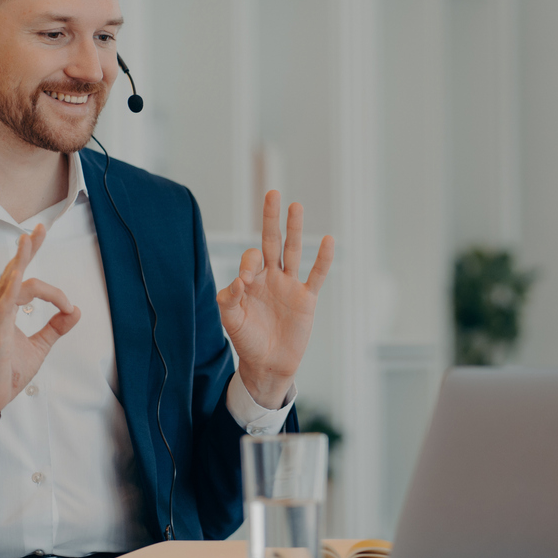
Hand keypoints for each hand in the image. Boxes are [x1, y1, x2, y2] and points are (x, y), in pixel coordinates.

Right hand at [0, 224, 80, 458]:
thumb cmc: (5, 372)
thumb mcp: (39, 346)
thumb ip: (56, 327)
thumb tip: (76, 311)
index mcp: (7, 309)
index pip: (28, 283)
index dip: (55, 292)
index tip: (69, 307)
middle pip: (14, 270)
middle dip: (28, 249)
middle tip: (40, 228)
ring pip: (9, 280)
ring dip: (21, 259)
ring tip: (30, 238)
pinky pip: (4, 302)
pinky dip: (13, 285)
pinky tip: (19, 270)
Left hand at [216, 191, 333, 409]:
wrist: (268, 365)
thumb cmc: (247, 341)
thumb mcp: (231, 321)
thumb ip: (229, 300)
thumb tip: (239, 280)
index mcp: (251, 280)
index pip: (251, 258)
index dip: (248, 263)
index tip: (245, 281)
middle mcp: (271, 277)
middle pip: (272, 241)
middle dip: (271, 218)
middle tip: (272, 192)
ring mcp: (290, 286)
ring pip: (294, 251)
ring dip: (295, 229)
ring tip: (296, 205)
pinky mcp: (306, 299)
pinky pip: (316, 275)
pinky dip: (323, 259)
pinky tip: (328, 240)